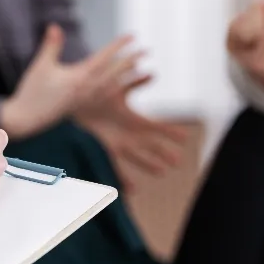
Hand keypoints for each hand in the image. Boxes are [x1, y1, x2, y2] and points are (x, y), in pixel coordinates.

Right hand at [0, 25, 140, 138]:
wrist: (25, 119)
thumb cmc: (31, 91)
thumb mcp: (41, 66)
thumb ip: (51, 45)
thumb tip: (54, 25)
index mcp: (79, 78)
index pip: (104, 58)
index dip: (119, 46)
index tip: (132, 36)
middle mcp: (87, 90)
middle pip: (115, 73)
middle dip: (131, 60)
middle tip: (146, 50)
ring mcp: (87, 101)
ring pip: (114, 86)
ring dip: (128, 76)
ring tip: (140, 66)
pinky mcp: (84, 109)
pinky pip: (107, 99)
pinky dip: (118, 90)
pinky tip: (124, 85)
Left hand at [74, 74, 187, 189]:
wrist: (77, 101)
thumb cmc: (98, 92)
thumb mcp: (117, 87)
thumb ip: (134, 81)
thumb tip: (153, 73)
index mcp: (134, 120)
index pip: (157, 127)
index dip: (170, 132)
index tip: (185, 137)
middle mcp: (129, 134)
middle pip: (150, 145)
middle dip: (163, 152)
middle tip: (178, 161)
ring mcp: (118, 143)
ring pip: (137, 157)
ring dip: (149, 164)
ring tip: (161, 172)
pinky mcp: (105, 148)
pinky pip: (115, 165)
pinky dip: (123, 178)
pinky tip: (132, 190)